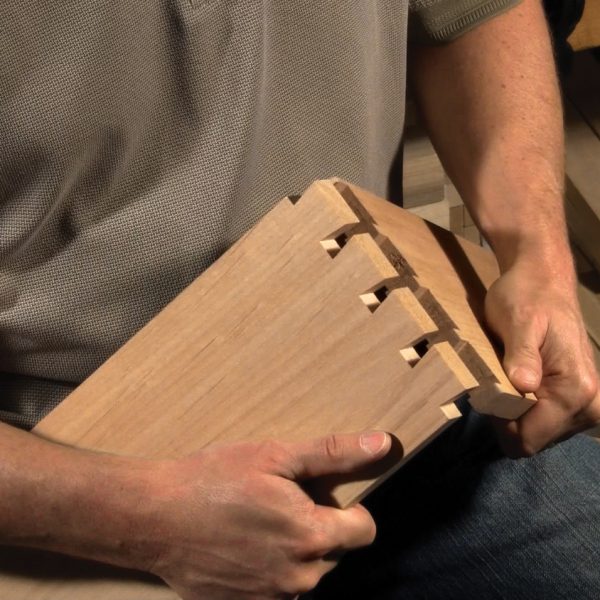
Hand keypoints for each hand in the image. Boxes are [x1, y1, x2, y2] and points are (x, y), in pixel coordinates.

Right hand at [140, 431, 389, 598]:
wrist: (153, 517)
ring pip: (306, 571)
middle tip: (280, 502)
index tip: (320, 495)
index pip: (365, 530)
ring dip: (294, 549)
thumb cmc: (214, 479)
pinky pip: (278, 588)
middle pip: (334, 551)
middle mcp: (299, 579)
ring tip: (258, 522)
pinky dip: (270, 567)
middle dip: (318, 527)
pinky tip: (243, 544)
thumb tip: (383, 444)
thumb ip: (334, 454)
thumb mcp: (276, 456)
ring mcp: (272, 599)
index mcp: (312, 537)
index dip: (349, 509)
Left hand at [485, 260, 599, 456]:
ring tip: (505, 377)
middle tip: (493, 382)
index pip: (530, 439)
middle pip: (533, 440)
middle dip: (507, 419)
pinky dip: (524, 407)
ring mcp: (585, 404)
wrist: (543, 279)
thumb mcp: (517, 320)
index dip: (500, 426)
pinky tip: (515, 381)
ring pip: (537, 433)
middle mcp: (588, 404)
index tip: (486, 396)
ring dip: (515, 413)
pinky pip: (542, 420)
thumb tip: (524, 385)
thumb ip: (522, 355)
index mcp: (576, 390)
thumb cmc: (526, 296)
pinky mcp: (576, 399)